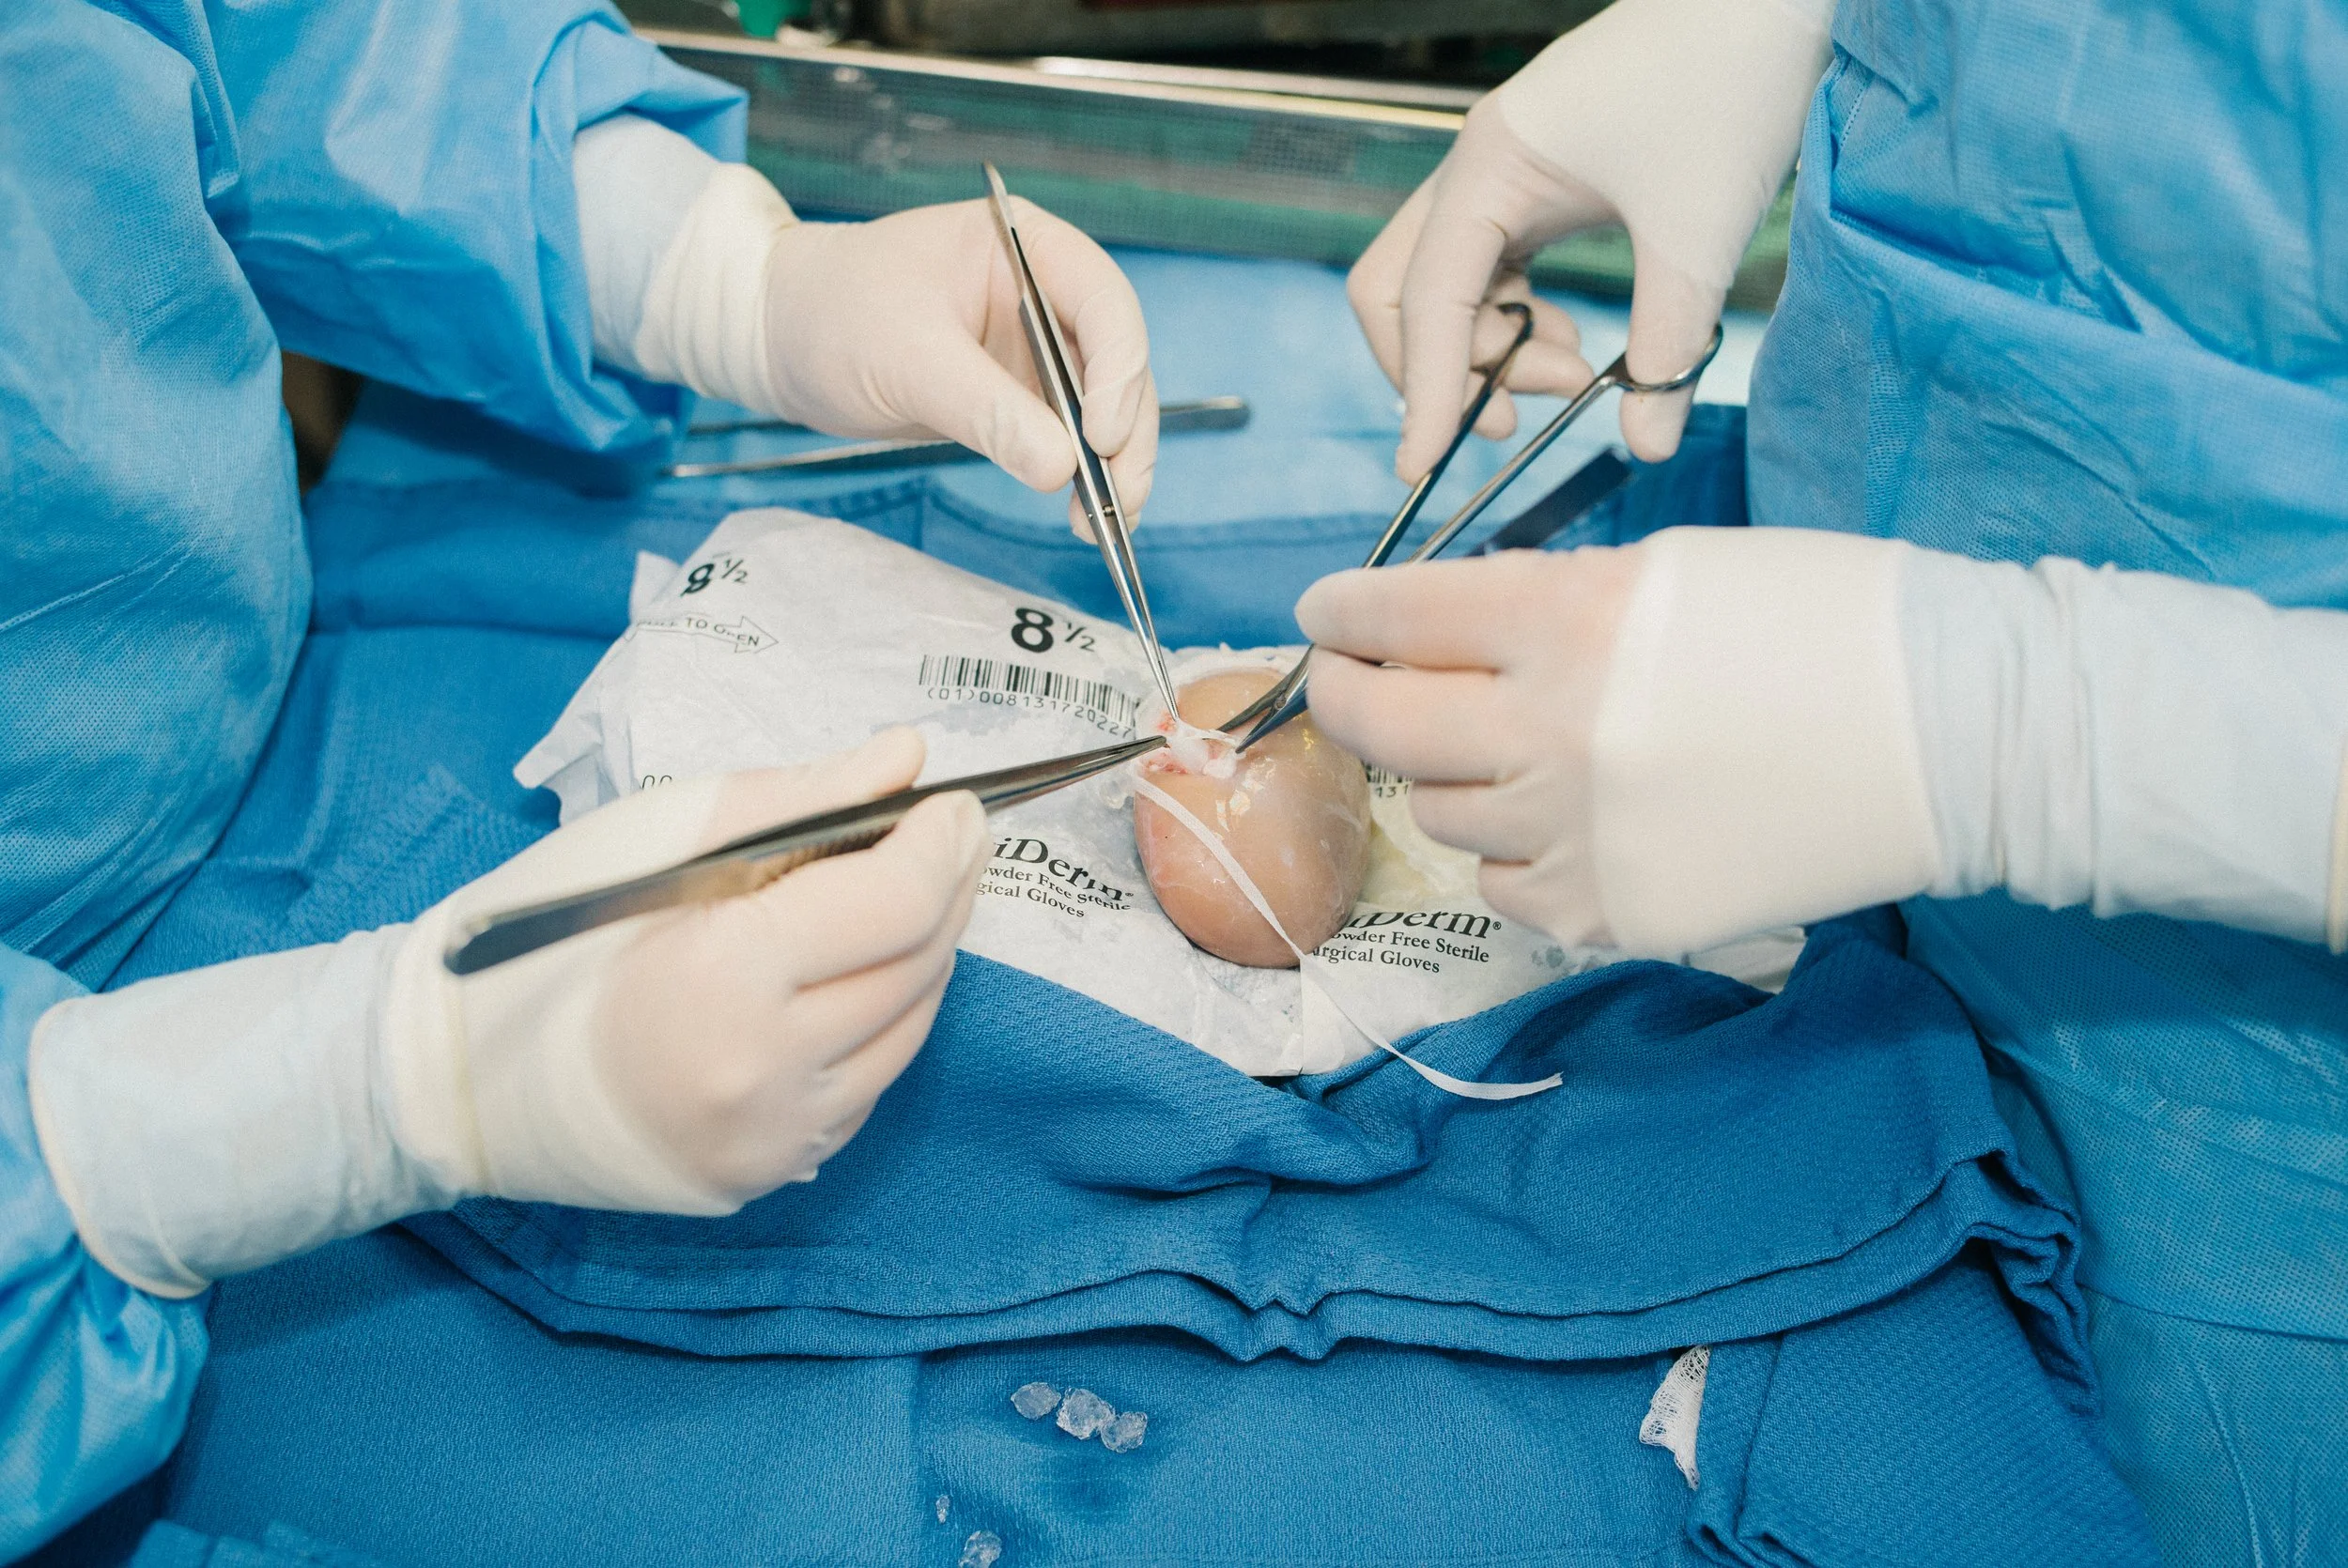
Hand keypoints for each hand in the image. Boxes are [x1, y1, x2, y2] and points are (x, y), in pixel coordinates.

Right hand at [391, 727, 987, 1208]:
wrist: (462, 1075)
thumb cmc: (550, 935)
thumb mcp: (662, 836)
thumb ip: (799, 799)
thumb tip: (904, 760)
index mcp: (726, 975)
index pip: (892, 902)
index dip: (940, 843)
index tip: (955, 801)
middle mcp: (765, 1070)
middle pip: (916, 965)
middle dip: (949, 887)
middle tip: (956, 833)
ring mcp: (775, 1134)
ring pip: (909, 1028)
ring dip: (927, 953)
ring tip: (915, 891)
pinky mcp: (774, 1169)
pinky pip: (868, 1081)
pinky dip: (883, 1017)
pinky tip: (865, 970)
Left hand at [764, 200, 1158, 537]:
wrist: (780, 338)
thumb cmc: (832, 313)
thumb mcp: (906, 358)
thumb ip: (986, 409)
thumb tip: (1060, 469)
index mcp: (1027, 248)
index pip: (1104, 302)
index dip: (1118, 370)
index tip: (1099, 436)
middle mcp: (1047, 295)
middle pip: (1121, 364)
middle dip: (1126, 435)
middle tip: (1117, 501)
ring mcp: (1039, 349)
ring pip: (1107, 409)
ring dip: (1114, 468)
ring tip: (1101, 526)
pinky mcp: (1022, 397)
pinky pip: (1071, 439)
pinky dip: (1084, 479)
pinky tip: (1085, 518)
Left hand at [1297, 529, 1941, 957]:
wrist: (1955, 737)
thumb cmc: (1824, 622)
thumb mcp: (1669, 569)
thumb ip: (1544, 601)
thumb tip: (1444, 630)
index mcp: (1568, 620)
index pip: (1392, 614)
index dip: (1341, 613)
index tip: (1323, 617)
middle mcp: (1553, 732)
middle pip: (1378, 723)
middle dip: (1343, 693)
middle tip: (1345, 681)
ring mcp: (1580, 836)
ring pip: (1438, 811)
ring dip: (1455, 771)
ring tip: (1519, 745)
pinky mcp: (1615, 914)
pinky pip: (1505, 885)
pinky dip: (1517, 848)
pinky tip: (1573, 815)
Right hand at [1347, 0, 1828, 475]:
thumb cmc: (1731, 82)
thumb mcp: (1700, 232)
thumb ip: (1666, 347)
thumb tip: (1646, 442)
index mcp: (1492, 166)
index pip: (1426, 299)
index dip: (1424, 391)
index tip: (1421, 468)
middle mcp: (1478, 168)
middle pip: (1398, 291)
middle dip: (1439, 368)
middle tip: (1515, 420)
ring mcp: (1502, 174)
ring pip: (1443, 288)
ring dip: (1490, 350)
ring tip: (1574, 372)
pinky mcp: (1536, 183)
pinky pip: (1491, 272)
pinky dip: (1517, 322)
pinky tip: (1571, 340)